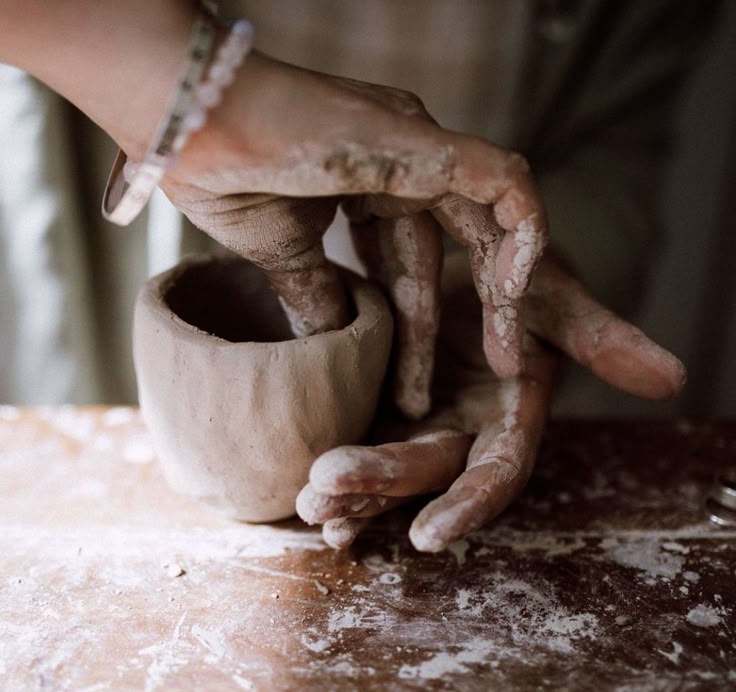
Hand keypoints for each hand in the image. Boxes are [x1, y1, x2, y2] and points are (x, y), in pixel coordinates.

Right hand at [161, 52, 547, 416]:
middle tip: (494, 369)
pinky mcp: (420, 139)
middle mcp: (402, 162)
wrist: (184, 122)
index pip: (411, 258)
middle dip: (478, 312)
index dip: (418, 320)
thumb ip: (318, 293)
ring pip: (484, 226)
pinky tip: (517, 293)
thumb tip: (332, 340)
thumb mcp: (283, 254)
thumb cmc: (220, 171)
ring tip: (506, 362)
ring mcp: (415, 146)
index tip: (413, 384)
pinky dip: (524, 234)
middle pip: (455, 246)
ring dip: (501, 296)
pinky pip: (502, 184)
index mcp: (369, 180)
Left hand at [294, 250, 685, 550]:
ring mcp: (425, 422)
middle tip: (329, 488)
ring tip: (309, 498)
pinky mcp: (388, 406)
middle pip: (429, 470)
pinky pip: (362, 441)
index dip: (468, 504)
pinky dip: (338, 471)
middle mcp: (467, 429)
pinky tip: (302, 492)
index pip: (497, 471)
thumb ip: (602, 337)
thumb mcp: (557, 299)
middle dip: (383, 486)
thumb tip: (674, 376)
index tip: (429, 535)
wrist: (479, 264)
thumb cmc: (524, 279)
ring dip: (352, 490)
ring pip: (390, 468)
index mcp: (511, 414)